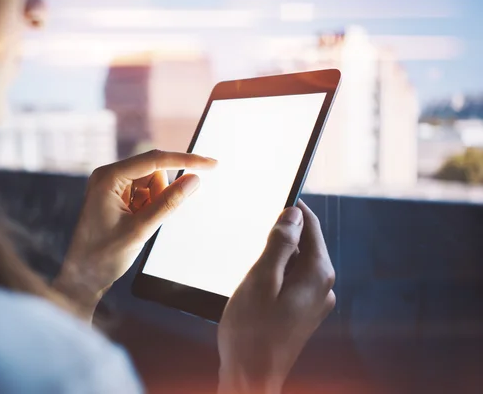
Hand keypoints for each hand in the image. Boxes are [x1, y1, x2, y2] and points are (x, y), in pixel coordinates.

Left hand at [52, 150, 216, 316]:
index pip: (155, 159)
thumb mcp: (141, 229)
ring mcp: (113, 187)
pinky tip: (134, 225)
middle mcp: (109, 176)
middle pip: (154, 172)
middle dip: (161, 194)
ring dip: (155, 204)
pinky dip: (149, 209)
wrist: (83, 278)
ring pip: (153, 184)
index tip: (212, 164)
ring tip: (137, 225)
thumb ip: (169, 203)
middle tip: (148, 219)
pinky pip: (146, 195)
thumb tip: (195, 180)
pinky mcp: (118, 198)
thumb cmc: (103, 255)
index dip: (186, 161)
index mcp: (108, 177)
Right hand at [217, 200, 335, 393]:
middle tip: (252, 245)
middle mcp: (323, 288)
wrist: (251, 378)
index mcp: (317, 274)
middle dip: (280, 239)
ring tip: (251, 274)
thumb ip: (280, 243)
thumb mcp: (261, 278)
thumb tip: (294, 215)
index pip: (311, 227)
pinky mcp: (304, 314)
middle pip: (305, 245)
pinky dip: (276, 278)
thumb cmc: (251, 332)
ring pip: (296, 264)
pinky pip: (293, 283)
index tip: (274, 199)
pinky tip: (257, 290)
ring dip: (275, 260)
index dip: (293, 211)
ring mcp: (316, 303)